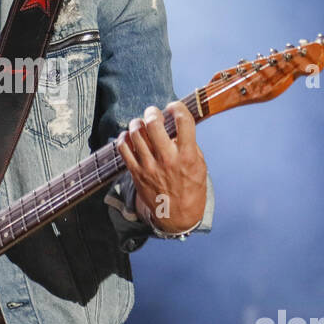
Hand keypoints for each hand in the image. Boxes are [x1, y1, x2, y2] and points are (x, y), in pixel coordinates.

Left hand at [115, 101, 206, 233]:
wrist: (178, 216)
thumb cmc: (191, 188)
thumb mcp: (199, 166)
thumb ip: (189, 145)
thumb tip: (175, 125)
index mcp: (187, 156)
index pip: (183, 122)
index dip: (178, 108)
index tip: (174, 107)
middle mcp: (167, 160)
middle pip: (154, 125)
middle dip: (152, 112)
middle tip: (153, 112)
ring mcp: (149, 167)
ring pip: (136, 134)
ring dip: (137, 123)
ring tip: (141, 123)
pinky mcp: (136, 173)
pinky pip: (123, 149)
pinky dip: (124, 138)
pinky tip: (129, 136)